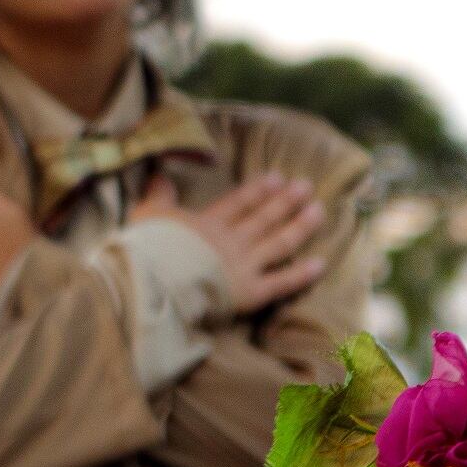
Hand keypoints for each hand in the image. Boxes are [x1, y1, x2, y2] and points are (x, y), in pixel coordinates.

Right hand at [131, 169, 329, 315]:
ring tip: (319, 211)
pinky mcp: (249, 293)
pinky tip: (321, 263)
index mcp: (207, 225)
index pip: (239, 203)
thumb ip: (157, 196)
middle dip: (287, 200)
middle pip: (264, 218)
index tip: (277, 177)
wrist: (153, 284)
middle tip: (307, 186)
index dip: (259, 189)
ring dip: (300, 226)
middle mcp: (230, 241)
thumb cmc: (144, 252)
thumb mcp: (146, 217)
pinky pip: (282, 282)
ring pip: (279, 243)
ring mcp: (243, 266)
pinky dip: (302, 274)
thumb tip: (158, 173)